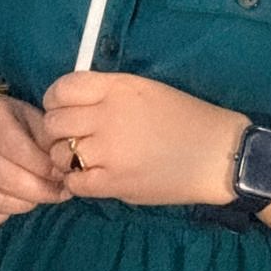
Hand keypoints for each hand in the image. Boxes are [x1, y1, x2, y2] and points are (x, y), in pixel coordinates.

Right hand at [0, 95, 72, 225]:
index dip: (44, 168)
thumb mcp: (33, 118)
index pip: (18, 149)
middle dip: (40, 191)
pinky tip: (14, 205)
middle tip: (60, 193)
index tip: (63, 175)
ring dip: (23, 204)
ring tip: (39, 197)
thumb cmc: (12, 123)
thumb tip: (64, 168)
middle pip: (6, 178)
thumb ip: (48, 140)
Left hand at [39, 70, 245, 206]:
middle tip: (74, 139)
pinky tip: (92, 176)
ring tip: (85, 159)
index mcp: (117, 88)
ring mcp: (109, 151)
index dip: (54, 101)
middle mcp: (108, 116)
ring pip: (58, 154)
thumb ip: (106, 93)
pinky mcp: (114, 182)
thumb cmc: (185, 118)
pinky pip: (74, 182)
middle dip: (57, 132)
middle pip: (53, 123)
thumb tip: (68, 106)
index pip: (61, 89)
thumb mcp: (145, 89)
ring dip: (65, 158)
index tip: (63, 110)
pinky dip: (77, 181)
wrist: (217, 155)